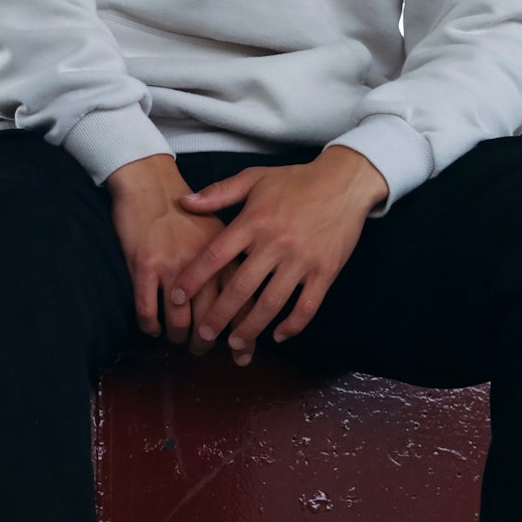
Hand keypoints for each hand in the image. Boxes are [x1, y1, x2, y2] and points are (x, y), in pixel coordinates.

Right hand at [106, 157, 262, 361]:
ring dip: (179, 338)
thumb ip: (235, 258)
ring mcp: (172, 265)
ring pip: (179, 321)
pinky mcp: (143, 265)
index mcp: (226, 254)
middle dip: (208, 342)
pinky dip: (150, 326)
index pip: (242, 302)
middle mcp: (203, 263)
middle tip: (203, 350)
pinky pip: (147, 309)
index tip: (243, 353)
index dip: (243, 332)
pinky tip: (152, 329)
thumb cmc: (186, 208)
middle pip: (210, 318)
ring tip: (179, 342)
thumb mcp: (220, 227)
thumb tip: (249, 293)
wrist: (150, 182)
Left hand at [168, 150, 386, 363]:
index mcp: (254, 222)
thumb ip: (218, 193)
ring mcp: (302, 260)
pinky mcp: (325, 271)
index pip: (215, 255)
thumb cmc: (296, 180)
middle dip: (218, 315)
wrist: (345, 181)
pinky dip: (292, 325)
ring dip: (251, 327)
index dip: (193, 279)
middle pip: (240, 287)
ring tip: (235, 343)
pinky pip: (307, 306)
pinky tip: (278, 335)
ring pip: (271, 303)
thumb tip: (183, 202)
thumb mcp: (254, 178)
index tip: (177, 297)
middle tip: (203, 334)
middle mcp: (275, 243)